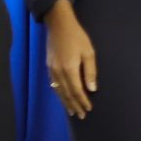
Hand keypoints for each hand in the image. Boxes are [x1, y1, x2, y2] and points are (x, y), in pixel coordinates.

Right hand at [46, 2, 97, 118]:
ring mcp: (52, 70)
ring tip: (72, 111)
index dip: (83, 101)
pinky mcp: (49, 67)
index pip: (77, 91)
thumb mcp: (89, 52)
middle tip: (81, 115)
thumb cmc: (77, 37)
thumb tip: (92, 89)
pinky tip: (63, 97)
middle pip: (67, 94)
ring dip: (66, 102)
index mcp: (70, 69)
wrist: (59, 25)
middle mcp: (59, 73)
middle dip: (74, 105)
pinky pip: (54, 85)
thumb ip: (90, 71)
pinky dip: (59, 94)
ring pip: (59, 91)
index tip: (89, 109)